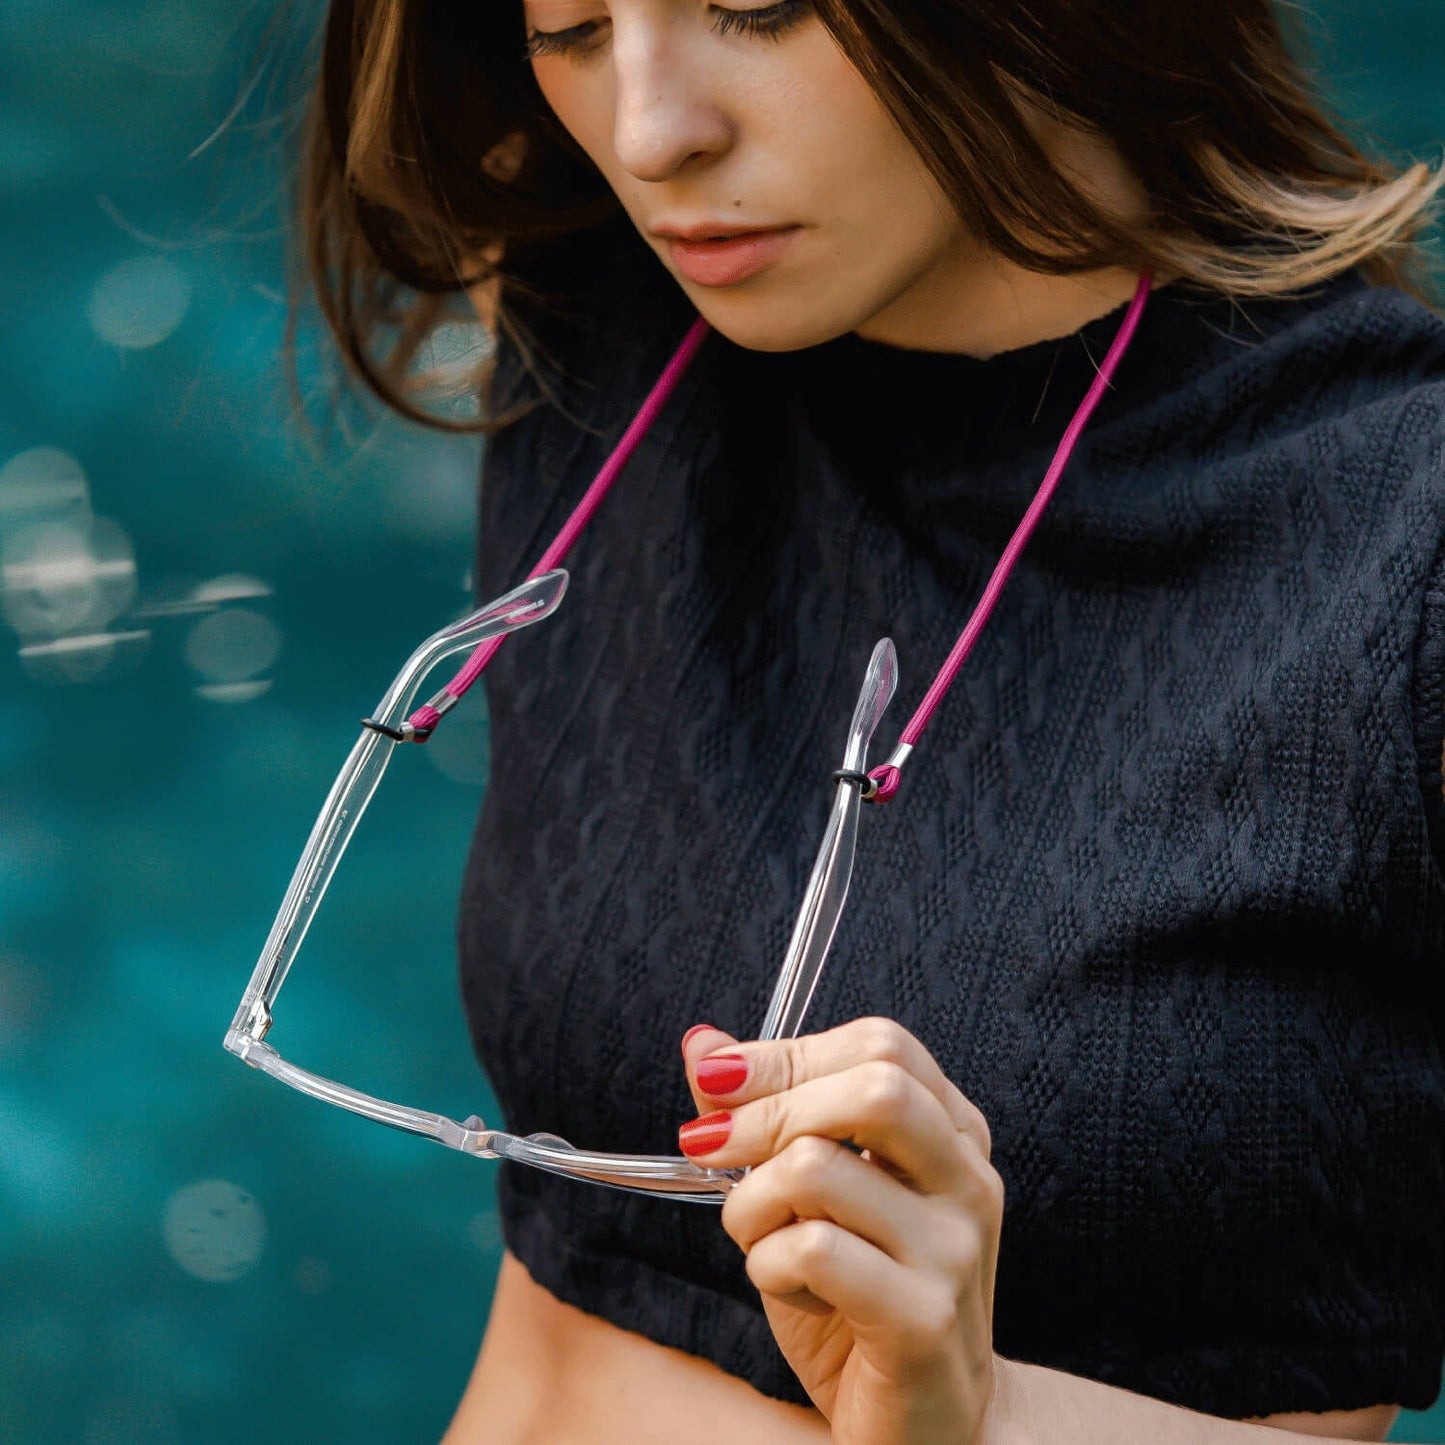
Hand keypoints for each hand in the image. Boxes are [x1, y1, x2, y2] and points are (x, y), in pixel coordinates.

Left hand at [680, 1017, 1005, 1444]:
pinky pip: (811, 1250)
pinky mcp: (923, 1319)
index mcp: (953, 1134)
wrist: (923, 1429)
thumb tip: (702, 1044)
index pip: (881, 1045)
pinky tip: (784, 1286)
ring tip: (756, 1238)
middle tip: (709, 1147)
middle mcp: (967, 1181)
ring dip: (750, 1202)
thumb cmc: (857, 1297)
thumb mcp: (805, 1196)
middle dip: (766, 1111)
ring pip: (818, 1167)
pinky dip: (767, 1264)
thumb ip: (761, 1114)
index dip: (788, 1053)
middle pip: (871, 1088)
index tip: (718, 1081)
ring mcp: (953, 1250)